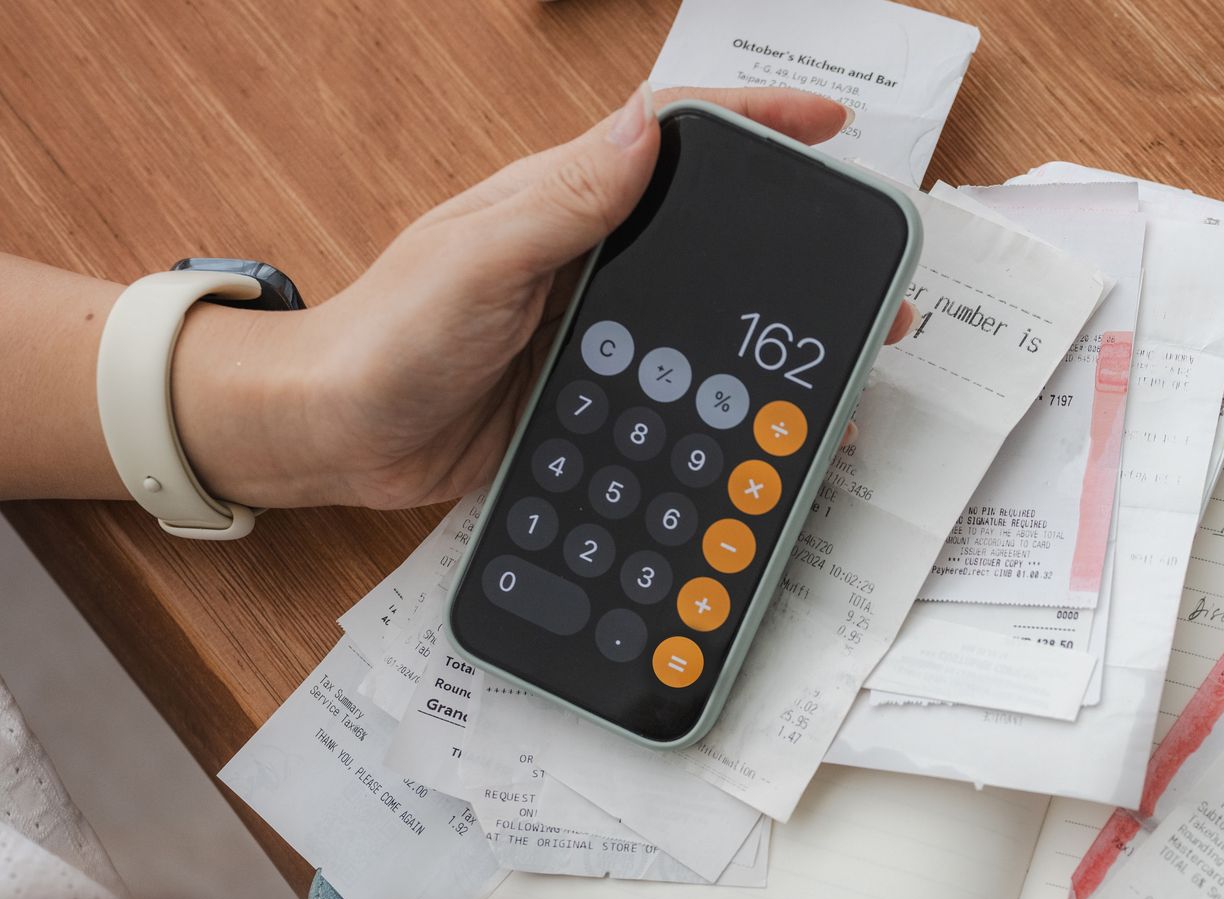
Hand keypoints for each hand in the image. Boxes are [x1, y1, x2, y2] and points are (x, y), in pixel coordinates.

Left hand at [172, 84, 913, 509]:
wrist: (332, 434)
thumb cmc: (384, 336)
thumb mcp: (476, 261)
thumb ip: (561, 203)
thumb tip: (645, 133)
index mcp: (565, 201)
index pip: (675, 135)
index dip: (756, 118)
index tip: (830, 124)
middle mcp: (590, 252)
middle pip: (714, 225)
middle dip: (798, 235)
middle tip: (870, 272)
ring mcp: (595, 323)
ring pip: (707, 312)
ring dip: (774, 330)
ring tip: (844, 358)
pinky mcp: (591, 390)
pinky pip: (679, 384)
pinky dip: (730, 402)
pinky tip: (764, 430)